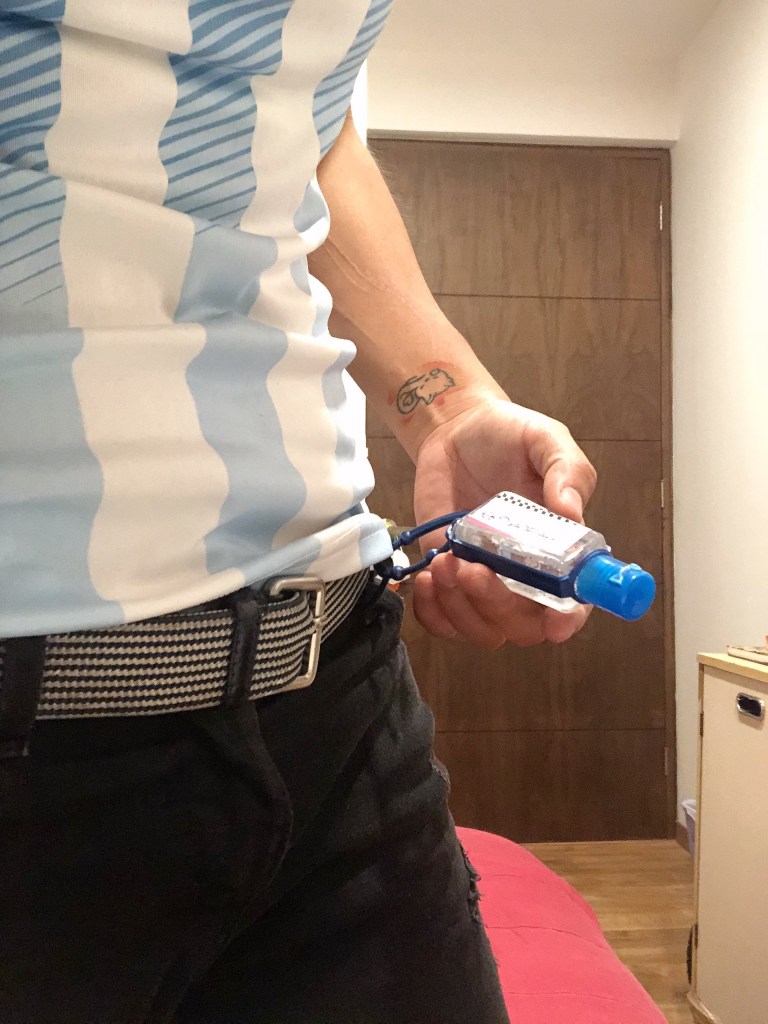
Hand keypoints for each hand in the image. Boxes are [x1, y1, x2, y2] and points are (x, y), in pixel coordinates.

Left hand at [410, 397, 596, 647]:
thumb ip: (567, 471)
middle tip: (473, 568)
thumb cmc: (508, 436)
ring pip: (481, 630)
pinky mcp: (448, 578)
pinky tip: (428, 579)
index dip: (568, 620)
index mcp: (560, 550)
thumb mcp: (546, 440)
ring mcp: (484, 580)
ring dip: (461, 608)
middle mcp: (525, 576)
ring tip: (445, 564)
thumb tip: (571, 510)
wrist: (455, 431)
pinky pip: (442, 620)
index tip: (553, 622)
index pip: (574, 604)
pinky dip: (433, 612)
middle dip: (497, 607)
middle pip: (522, 627)